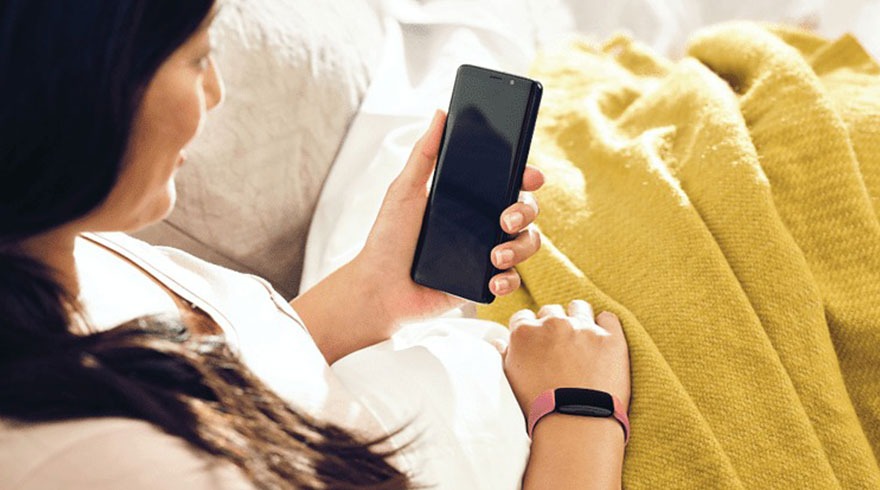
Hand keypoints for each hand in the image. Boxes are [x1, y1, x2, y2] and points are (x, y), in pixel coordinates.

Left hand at [353, 110, 544, 322]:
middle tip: (505, 219)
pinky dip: (509, 280)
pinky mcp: (483, 283)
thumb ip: (425, 153)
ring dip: (520, 248)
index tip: (530, 175)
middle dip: (525, 211)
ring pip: (527, 243)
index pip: (507, 181)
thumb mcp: (404, 190)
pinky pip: (512, 279)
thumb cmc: (388, 238)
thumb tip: (441, 113)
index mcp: (468, 198)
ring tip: (495, 256)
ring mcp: (486, 253)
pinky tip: (492, 280)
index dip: (526, 175)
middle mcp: (482, 223)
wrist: (380, 288)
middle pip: (526, 209)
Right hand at [498, 301, 630, 416]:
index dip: (531, 330)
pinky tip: (602, 341)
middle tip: (559, 347)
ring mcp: (583, 328)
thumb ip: (504, 354)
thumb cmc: (539, 408)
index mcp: (525, 332)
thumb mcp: (510, 380)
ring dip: (578, 319)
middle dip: (553, 325)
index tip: (537, 343)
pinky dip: (605, 325)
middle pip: (551, 311)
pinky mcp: (610, 337)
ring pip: (579, 308)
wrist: (575, 425)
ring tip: (582, 341)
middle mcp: (553, 323)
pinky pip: (608, 317)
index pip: (524, 317)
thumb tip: (499, 341)